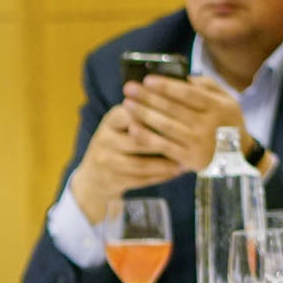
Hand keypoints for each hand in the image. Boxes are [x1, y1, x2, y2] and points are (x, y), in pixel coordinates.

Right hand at [67, 102, 186, 223]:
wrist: (94, 175)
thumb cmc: (119, 140)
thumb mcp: (123, 123)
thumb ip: (144, 112)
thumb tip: (178, 102)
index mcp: (110, 120)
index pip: (133, 113)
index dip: (156, 115)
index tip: (180, 117)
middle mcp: (104, 139)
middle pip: (138, 140)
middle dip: (165, 143)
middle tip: (188, 143)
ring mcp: (107, 162)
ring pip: (140, 164)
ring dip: (165, 164)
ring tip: (185, 162)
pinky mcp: (112, 180)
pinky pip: (140, 180)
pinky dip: (160, 176)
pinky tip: (175, 173)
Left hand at [120, 75, 246, 173]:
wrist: (239, 156)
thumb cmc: (226, 122)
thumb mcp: (227, 100)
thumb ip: (207, 85)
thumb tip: (183, 77)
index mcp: (218, 106)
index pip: (188, 93)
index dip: (166, 86)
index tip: (147, 79)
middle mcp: (209, 124)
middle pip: (173, 108)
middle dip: (148, 97)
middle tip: (128, 88)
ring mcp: (198, 143)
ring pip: (166, 127)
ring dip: (144, 115)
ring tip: (127, 104)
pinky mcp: (190, 159)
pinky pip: (164, 147)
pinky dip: (147, 138)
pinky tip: (132, 129)